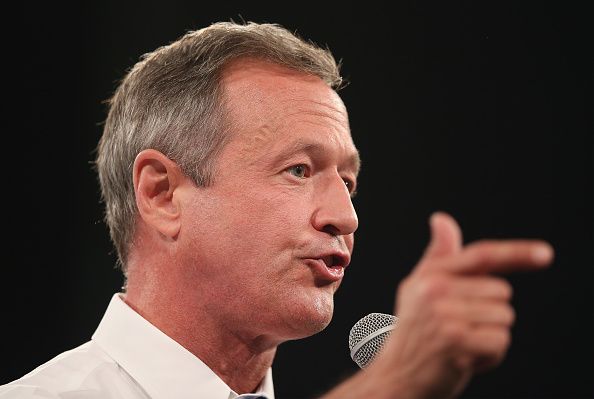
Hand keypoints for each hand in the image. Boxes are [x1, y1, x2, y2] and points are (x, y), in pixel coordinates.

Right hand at [371, 212, 553, 398]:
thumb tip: (441, 219)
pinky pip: (500, 341)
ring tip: (461, 343)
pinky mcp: (456, 341)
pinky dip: (490, 355)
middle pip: (501, 292)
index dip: (516, 253)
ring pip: (504, 317)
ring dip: (490, 335)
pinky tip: (465, 358)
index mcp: (431, 275)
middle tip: (460, 328)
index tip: (544, 254)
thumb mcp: (419, 288)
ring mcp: (445, 316)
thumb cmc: (414, 331)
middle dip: (490, 312)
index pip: (481, 256)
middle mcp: (435, 291)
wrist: (397, 374)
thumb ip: (437, 255)